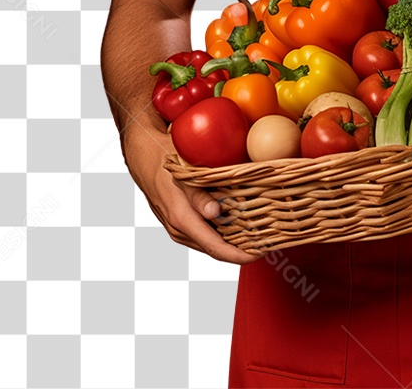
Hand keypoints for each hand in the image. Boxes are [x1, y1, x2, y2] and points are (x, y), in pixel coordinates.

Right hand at [122, 124, 263, 264]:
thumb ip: (198, 196)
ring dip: (233, 240)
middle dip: (242, 248)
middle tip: (268, 241)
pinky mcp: (181, 221)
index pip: (216, 249)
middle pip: (216, 249)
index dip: (240, 255)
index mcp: (182, 220)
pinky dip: (222, 231)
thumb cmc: (164, 160)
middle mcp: (180, 229)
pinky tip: (238, 222)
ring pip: (211, 241)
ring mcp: (179, 227)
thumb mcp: (183, 174)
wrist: (144, 155)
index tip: (261, 253)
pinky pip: (205, 232)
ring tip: (258, 234)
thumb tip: (214, 213)